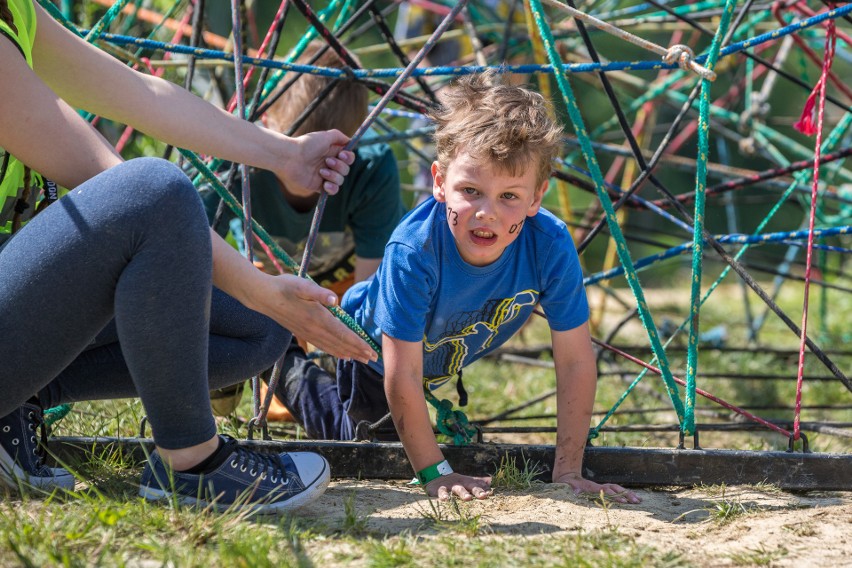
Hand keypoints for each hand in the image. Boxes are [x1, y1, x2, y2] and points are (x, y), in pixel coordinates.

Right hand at [254, 273, 376, 363]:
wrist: (262, 296)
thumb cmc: (284, 286)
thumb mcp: (303, 285)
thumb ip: (320, 293)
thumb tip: (335, 300)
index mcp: (318, 318)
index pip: (343, 334)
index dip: (358, 343)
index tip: (371, 351)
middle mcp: (314, 329)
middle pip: (340, 344)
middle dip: (358, 352)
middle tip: (373, 359)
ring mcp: (308, 333)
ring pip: (332, 347)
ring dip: (348, 354)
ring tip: (361, 359)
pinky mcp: (303, 333)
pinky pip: (323, 346)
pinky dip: (335, 351)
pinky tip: (341, 354)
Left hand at [277, 129, 354, 196]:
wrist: (290, 158)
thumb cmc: (306, 145)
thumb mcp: (325, 136)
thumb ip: (339, 136)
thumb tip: (349, 141)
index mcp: (332, 152)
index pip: (349, 158)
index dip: (348, 158)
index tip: (342, 154)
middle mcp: (330, 164)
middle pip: (346, 170)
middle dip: (339, 166)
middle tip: (327, 161)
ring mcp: (325, 176)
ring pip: (340, 180)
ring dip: (334, 176)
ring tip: (321, 171)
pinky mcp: (319, 186)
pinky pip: (333, 191)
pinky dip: (332, 188)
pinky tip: (325, 184)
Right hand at [425, 473, 491, 500]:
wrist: (435, 474)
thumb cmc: (455, 481)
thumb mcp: (466, 480)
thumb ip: (477, 481)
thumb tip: (490, 481)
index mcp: (468, 482)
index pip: (478, 485)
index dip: (484, 489)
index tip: (491, 494)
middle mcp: (461, 483)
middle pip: (470, 486)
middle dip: (477, 491)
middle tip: (484, 496)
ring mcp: (451, 486)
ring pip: (458, 489)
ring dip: (463, 493)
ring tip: (468, 498)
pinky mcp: (440, 489)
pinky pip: (442, 492)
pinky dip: (444, 496)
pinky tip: (446, 500)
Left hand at [554, 472, 640, 503]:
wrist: (567, 476)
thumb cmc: (567, 483)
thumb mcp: (566, 485)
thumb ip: (572, 487)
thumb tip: (576, 492)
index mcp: (591, 487)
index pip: (605, 491)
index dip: (613, 496)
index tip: (622, 501)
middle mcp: (599, 486)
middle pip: (614, 489)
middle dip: (625, 495)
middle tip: (636, 501)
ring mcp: (601, 487)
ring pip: (617, 489)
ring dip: (627, 494)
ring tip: (639, 500)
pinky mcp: (602, 489)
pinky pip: (615, 491)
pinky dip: (624, 494)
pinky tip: (633, 499)